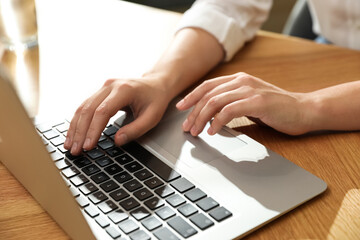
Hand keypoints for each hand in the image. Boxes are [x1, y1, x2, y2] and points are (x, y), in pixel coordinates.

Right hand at [64, 77, 171, 154]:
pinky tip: (73, 134)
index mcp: (124, 90)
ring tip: (70, 145)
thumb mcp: (152, 117)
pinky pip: (85, 106)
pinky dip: (78, 121)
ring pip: (83, 107)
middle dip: (80, 132)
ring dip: (75, 127)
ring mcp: (104, 87)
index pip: (103, 112)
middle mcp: (110, 86)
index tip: (88, 146)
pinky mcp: (100, 91)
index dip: (93, 130)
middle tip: (75, 150)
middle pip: (88, 109)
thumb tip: (117, 141)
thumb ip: (135, 130)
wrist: (156, 83)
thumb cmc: (156, 100)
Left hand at [176, 72, 312, 135]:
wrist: (304, 110)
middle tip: (187, 127)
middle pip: (208, 95)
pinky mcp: (257, 102)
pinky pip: (228, 111)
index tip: (180, 108)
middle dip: (193, 112)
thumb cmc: (276, 109)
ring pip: (214, 102)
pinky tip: (213, 131)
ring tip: (196, 132)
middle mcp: (242, 81)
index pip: (208, 86)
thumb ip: (232, 103)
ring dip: (201, 118)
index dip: (191, 96)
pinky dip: (217, 122)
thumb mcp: (250, 101)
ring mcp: (249, 90)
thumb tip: (210, 115)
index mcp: (239, 79)